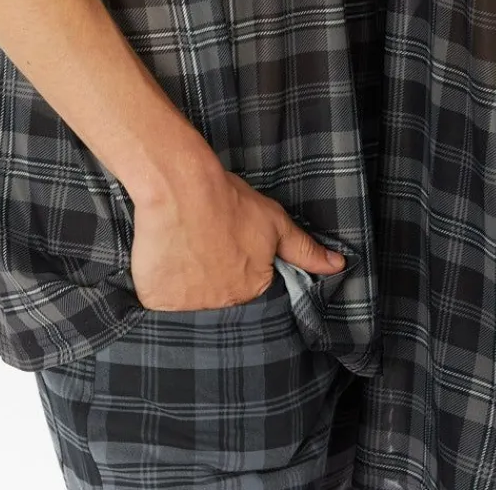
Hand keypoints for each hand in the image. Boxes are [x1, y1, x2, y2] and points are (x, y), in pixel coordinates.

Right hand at [130, 155, 344, 312]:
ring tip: (184, 255)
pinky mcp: (157, 302)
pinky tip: (165, 265)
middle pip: (220, 303)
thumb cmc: (229, 201)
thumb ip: (305, 250)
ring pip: (189, 307)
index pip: (251, 296)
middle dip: (214, 284)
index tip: (228, 255)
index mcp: (252, 290)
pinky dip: (161, 291)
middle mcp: (222, 306)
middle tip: (204, 254)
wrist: (181, 188)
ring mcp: (188, 308)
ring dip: (188, 289)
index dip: (239, 274)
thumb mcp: (273, 222)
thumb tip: (339, 266)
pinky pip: (159, 306)